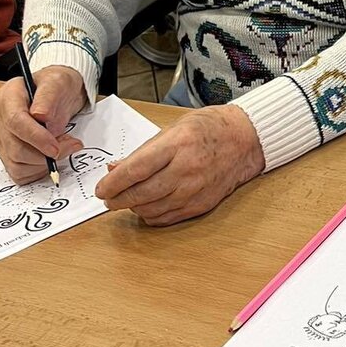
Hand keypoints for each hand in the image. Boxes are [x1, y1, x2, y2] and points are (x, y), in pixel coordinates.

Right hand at [0, 66, 87, 182]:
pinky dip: (38, 171)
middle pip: (15, 148)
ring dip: (44, 163)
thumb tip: (41, 115)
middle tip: (71, 145)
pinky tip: (51, 158)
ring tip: (64, 147)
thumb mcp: (58, 81)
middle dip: (45, 154)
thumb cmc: (57, 86)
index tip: (55, 147)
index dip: (35, 137)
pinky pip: (19, 172)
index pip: (14, 121)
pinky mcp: (9, 153)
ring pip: (16, 164)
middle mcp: (0, 119)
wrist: (59, 94)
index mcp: (8, 97)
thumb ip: (48, 96)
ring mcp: (3, 138)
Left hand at [94, 104, 265, 225]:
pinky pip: (168, 217)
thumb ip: (143, 151)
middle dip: (118, 199)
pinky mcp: (201, 204)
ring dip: (133, 208)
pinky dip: (151, 215)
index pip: (136, 169)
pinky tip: (146, 207)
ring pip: (152, 209)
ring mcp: (195, 189)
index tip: (101, 188)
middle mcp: (187, 169)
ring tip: (125, 201)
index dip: (113, 183)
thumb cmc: (208, 129)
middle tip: (108, 199)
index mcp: (177, 144)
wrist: (245, 140)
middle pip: (142, 193)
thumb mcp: (173, 129)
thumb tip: (115, 168)